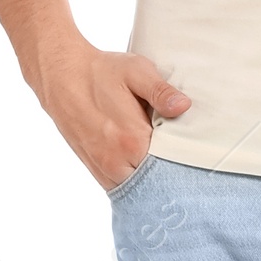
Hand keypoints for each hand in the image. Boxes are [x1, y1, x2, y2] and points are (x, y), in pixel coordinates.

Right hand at [29, 34, 190, 190]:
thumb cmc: (102, 71)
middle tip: (187, 162)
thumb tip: (184, 106)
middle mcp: (117, 161)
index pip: (173, 164)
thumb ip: (161, 92)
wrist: (61, 76)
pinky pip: (121, 187)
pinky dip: (135, 182)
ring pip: (139, 189)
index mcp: (133, 139)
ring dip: (154, 181)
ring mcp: (104, 168)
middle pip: (158, 182)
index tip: (198, 155)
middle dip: (172, 174)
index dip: (187, 161)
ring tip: (167, 166)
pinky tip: (146, 169)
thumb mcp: (136, 71)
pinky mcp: (95, 169)